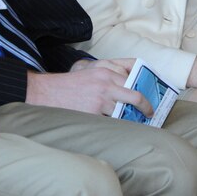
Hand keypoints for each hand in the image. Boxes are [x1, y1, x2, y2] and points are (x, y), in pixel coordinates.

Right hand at [26, 58, 152, 117]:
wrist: (47, 93)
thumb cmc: (69, 84)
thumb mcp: (88, 69)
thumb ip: (107, 73)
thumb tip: (128, 82)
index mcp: (104, 68)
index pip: (133, 75)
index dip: (142, 86)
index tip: (147, 93)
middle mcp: (105, 81)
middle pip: (136, 95)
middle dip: (146, 106)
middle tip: (149, 113)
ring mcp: (101, 97)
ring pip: (124, 111)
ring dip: (129, 118)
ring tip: (132, 123)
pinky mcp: (95, 111)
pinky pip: (111, 120)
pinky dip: (115, 124)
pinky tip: (115, 127)